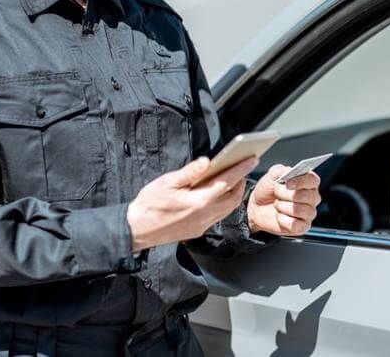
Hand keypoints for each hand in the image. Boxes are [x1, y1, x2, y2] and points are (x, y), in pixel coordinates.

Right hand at [127, 156, 258, 251]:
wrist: (137, 229)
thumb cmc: (149, 205)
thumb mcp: (167, 183)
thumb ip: (189, 172)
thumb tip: (206, 162)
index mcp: (198, 201)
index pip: (226, 182)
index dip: (241, 169)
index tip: (252, 159)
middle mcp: (204, 215)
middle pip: (233, 198)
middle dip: (242, 181)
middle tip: (245, 167)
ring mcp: (202, 225)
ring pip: (228, 209)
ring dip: (235, 194)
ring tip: (236, 179)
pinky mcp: (198, 230)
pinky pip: (218, 216)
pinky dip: (224, 203)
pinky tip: (219, 195)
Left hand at [247, 164, 321, 235]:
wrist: (257, 206)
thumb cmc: (268, 190)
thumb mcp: (272, 175)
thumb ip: (282, 170)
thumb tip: (291, 171)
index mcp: (308, 182)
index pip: (313, 180)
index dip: (301, 182)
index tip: (288, 183)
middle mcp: (312, 197)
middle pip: (307, 196)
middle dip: (286, 194)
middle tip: (277, 193)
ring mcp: (308, 213)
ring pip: (300, 210)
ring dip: (283, 206)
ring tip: (277, 204)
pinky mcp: (302, 227)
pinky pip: (295, 224)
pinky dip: (282, 219)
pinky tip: (279, 215)